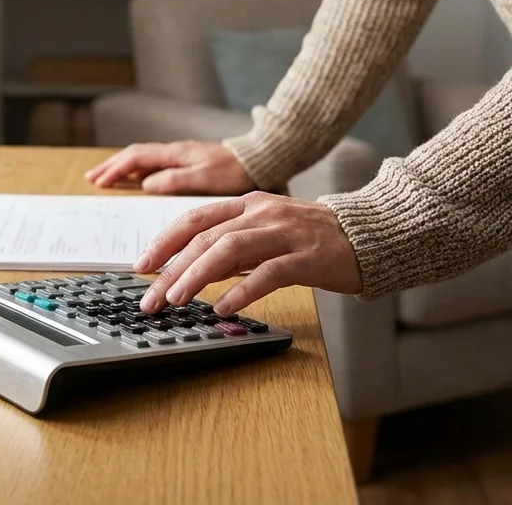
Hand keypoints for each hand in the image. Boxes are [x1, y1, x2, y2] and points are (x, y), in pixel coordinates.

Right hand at [85, 141, 254, 194]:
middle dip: (112, 166)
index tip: (99, 181)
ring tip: (107, 179)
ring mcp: (180, 157)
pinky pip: (154, 164)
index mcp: (175, 154)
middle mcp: (174, 152)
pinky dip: (138, 171)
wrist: (258, 161)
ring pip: (143, 159)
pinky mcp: (187, 164)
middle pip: (135, 156)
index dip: (116, 169)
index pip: (136, 158)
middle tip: (92, 178)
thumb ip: (175, 180)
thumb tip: (146, 185)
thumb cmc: (235, 170)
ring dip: (123, 168)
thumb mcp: (205, 178)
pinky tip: (137, 181)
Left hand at [134, 192, 361, 315]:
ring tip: (176, 299)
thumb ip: (233, 246)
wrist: (369, 235)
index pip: (195, 218)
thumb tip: (194, 269)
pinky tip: (223, 307)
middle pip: (205, 236)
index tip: (141, 266)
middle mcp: (262, 212)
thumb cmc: (313, 239)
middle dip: (171, 268)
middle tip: (150, 297)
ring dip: (196, 276)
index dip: (163, 241)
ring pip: (230, 249)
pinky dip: (242, 291)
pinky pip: (268, 273)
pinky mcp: (307, 257)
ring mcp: (285, 232)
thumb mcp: (266, 233)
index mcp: (248, 204)